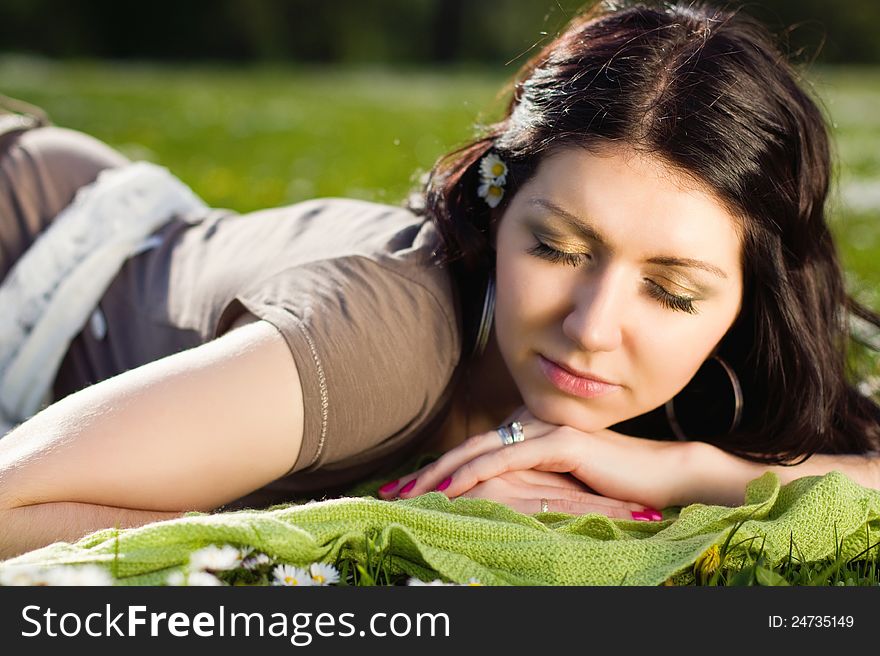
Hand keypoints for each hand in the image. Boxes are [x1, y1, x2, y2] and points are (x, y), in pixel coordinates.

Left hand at [378, 406, 692, 509]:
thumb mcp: (560, 484)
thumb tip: (491, 499)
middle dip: (427, 470)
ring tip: (409, 492)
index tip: (406, 489)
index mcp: (528, 430)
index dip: (438, 468)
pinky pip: (507, 459)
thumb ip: (528, 481)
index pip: (474, 449)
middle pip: (468, 447)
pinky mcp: (561, 443)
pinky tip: (450, 489)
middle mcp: (531, 423)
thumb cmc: (612, 484)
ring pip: (480, 450)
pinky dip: (475, 473)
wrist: (661, 477)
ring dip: (440, 472)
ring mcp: (545, 429)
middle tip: (390, 491)